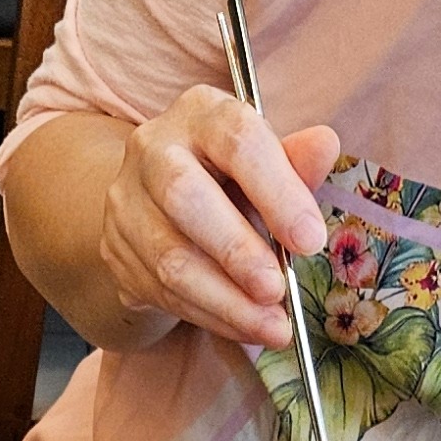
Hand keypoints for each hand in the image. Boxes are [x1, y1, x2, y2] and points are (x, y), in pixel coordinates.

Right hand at [97, 90, 336, 350]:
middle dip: (237, 252)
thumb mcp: (267, 164)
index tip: (310, 241)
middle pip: (184, 196)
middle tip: (278, 292)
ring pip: (169, 257)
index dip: (276, 191)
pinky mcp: (114, 250)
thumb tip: (325, 145)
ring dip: (226, 301)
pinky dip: (209, 316)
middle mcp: (152, 148)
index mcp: (200, 113)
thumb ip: (294, 162)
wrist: (159, 204)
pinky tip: (244, 327)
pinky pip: (161, 292)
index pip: (237, 141)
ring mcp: (125, 201)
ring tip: (272, 327)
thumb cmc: (230, 179)